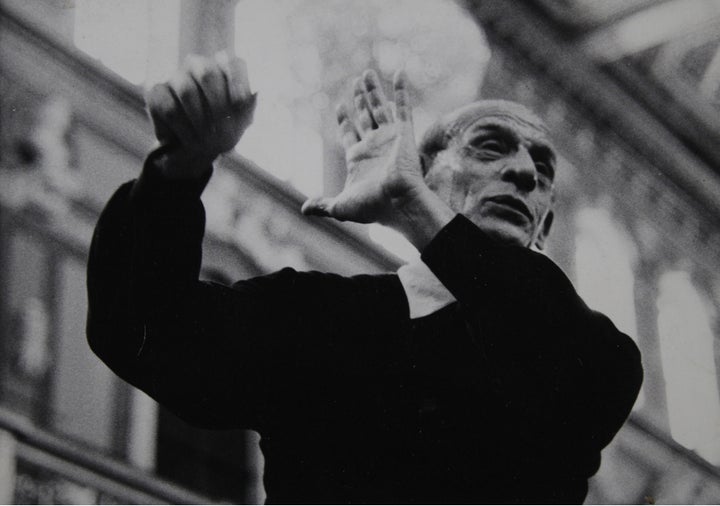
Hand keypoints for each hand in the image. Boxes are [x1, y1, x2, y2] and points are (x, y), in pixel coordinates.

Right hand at [146, 53, 256, 178]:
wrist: (198, 146)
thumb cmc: (226, 128)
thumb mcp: (243, 120)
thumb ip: (250, 106)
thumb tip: (255, 93)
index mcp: (223, 66)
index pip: (233, 63)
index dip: (239, 83)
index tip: (241, 105)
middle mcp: (198, 64)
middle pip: (207, 73)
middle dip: (218, 105)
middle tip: (224, 130)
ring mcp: (175, 76)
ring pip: (186, 91)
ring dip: (200, 120)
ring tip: (207, 141)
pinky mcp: (156, 92)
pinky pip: (169, 108)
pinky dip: (183, 129)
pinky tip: (191, 140)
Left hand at [301, 70, 426, 225]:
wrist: (397, 204)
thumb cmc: (371, 207)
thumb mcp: (340, 206)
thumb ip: (322, 204)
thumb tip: (303, 209)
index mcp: (359, 158)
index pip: (349, 133)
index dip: (344, 120)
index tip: (339, 106)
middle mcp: (374, 145)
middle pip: (364, 116)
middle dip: (359, 100)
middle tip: (354, 82)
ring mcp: (389, 138)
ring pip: (379, 107)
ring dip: (373, 90)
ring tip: (366, 72)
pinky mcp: (404, 133)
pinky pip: (403, 107)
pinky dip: (402, 90)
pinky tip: (400, 73)